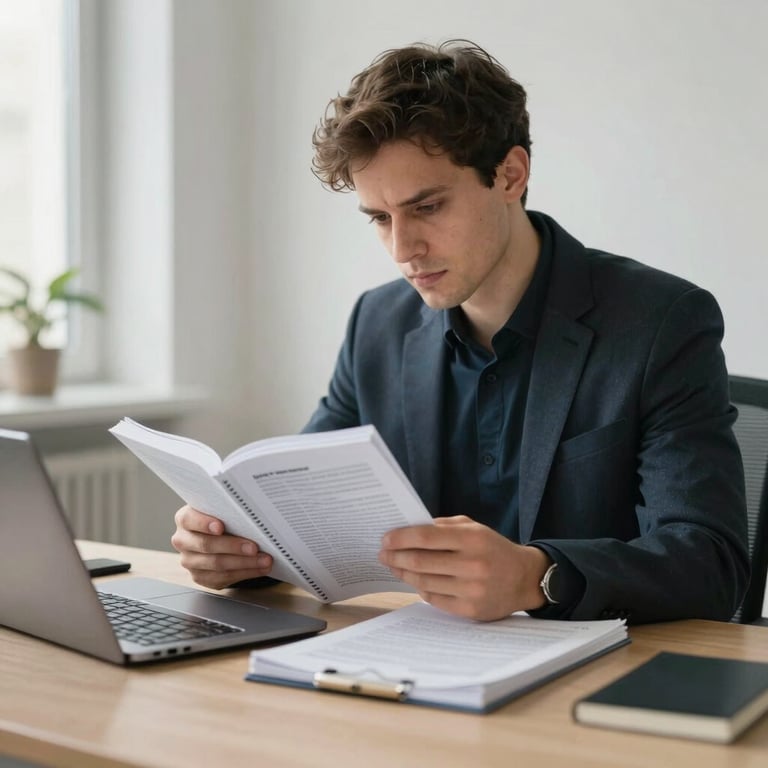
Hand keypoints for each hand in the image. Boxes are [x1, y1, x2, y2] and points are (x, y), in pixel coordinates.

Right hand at [171, 505, 273, 588]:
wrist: (216, 535)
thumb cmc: (222, 518)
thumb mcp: (221, 509)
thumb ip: (228, 509)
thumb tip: (252, 510)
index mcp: (185, 519)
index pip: (189, 519)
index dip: (204, 523)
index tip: (221, 526)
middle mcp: (183, 540)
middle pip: (206, 545)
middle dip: (233, 547)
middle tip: (254, 547)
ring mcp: (190, 561)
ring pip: (217, 564)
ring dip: (245, 563)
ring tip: (264, 559)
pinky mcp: (201, 577)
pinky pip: (223, 578)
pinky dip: (245, 573)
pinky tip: (260, 568)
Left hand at [378, 515, 549, 620]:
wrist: (525, 578)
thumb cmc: (494, 548)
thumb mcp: (474, 528)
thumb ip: (443, 526)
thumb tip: (409, 529)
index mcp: (472, 539)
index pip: (426, 536)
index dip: (401, 537)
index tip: (386, 538)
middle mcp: (472, 564)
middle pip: (420, 561)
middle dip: (396, 556)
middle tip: (383, 553)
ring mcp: (471, 590)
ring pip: (424, 581)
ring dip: (404, 573)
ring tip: (394, 565)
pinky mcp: (470, 610)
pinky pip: (434, 599)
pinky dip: (420, 588)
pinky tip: (415, 580)